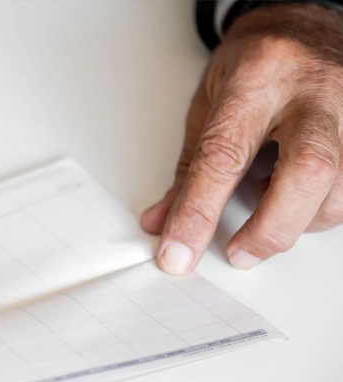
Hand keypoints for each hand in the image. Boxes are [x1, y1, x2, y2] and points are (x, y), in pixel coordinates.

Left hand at [141, 3, 342, 272]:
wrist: (307, 22)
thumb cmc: (258, 60)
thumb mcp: (209, 101)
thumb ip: (189, 166)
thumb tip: (163, 222)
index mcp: (260, 75)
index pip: (224, 154)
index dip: (198, 211)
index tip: (178, 251)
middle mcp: (317, 89)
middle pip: (306, 171)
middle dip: (270, 228)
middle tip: (238, 252)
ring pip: (339, 190)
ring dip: (298, 220)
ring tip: (270, 208)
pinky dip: (322, 209)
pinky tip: (299, 196)